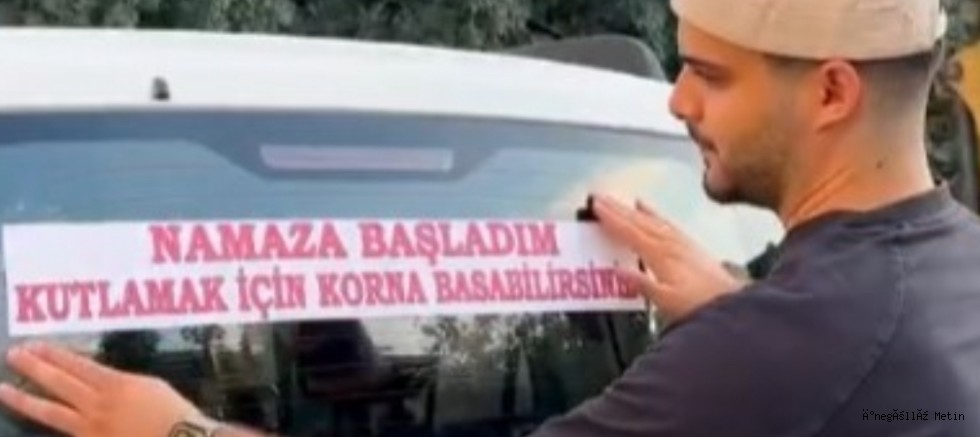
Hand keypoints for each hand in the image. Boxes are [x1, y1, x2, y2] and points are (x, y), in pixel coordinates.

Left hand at [0, 342, 199, 436]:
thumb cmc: (173, 412)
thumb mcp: (149, 386)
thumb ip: (121, 383)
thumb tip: (100, 382)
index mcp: (116, 384)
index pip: (76, 365)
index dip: (54, 355)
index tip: (35, 345)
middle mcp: (98, 404)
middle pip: (59, 383)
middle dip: (34, 368)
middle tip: (13, 355)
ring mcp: (91, 428)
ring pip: (51, 411)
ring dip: (25, 399)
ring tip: (4, 389)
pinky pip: (65, 432)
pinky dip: (49, 424)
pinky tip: (35, 417)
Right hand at [592, 194, 747, 326]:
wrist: (733, 305)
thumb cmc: (698, 306)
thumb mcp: (666, 301)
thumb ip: (642, 284)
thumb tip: (618, 270)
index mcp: (661, 256)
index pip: (631, 233)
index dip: (612, 219)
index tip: (596, 206)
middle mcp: (672, 244)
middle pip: (641, 222)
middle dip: (619, 210)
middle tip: (600, 198)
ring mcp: (683, 243)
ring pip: (654, 221)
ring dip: (635, 210)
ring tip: (620, 201)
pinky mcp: (692, 247)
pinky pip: (668, 225)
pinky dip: (656, 215)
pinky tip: (652, 212)